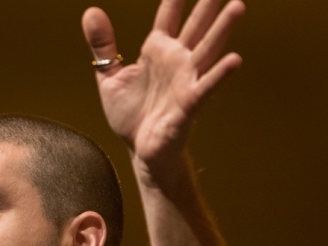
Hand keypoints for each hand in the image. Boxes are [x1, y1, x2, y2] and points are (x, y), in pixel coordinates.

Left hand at [82, 0, 244, 172]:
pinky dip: (219, 75)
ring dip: (222, 29)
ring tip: (236, 6)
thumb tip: (91, 12)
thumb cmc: (131, 115)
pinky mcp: (189, 104)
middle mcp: (176, 61)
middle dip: (208, 5)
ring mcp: (185, 81)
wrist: (139, 149)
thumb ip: (103, 46)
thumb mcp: (109, 77)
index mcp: (157, 51)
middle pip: (195, 26)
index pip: (168, 16)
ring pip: (207, 49)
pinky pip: (206, 87)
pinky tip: (235, 60)